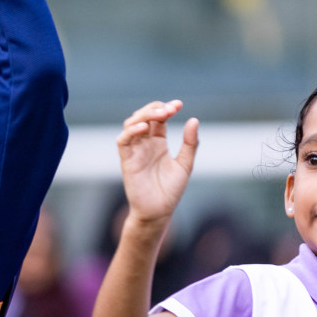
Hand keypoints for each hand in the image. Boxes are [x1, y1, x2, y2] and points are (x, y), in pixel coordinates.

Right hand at [116, 100, 198, 226]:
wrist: (159, 211)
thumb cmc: (171, 190)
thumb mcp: (185, 164)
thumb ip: (190, 143)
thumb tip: (194, 120)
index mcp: (158, 142)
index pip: (159, 118)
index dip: (167, 108)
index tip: (179, 105)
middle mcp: (145, 144)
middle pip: (144, 116)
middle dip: (156, 108)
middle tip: (170, 109)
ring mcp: (135, 151)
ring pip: (131, 124)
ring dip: (144, 115)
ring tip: (160, 114)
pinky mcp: (127, 160)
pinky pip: (123, 141)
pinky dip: (131, 131)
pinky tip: (145, 127)